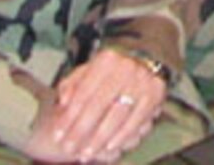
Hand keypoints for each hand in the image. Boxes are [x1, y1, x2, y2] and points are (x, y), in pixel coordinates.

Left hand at [34, 48, 165, 163]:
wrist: (143, 64)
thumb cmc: (107, 75)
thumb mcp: (87, 73)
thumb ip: (71, 85)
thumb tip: (64, 100)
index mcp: (106, 60)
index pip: (83, 92)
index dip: (69, 116)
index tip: (58, 135)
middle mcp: (126, 66)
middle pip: (99, 104)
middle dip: (82, 130)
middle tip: (69, 148)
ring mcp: (143, 80)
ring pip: (118, 115)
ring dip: (100, 138)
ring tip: (85, 154)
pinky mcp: (156, 94)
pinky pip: (137, 120)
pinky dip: (122, 136)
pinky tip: (109, 148)